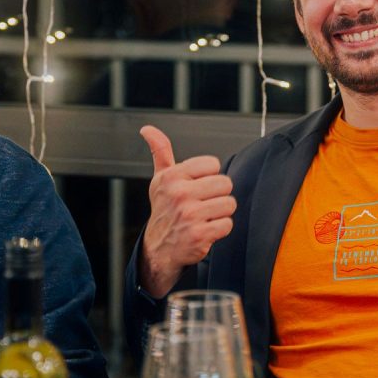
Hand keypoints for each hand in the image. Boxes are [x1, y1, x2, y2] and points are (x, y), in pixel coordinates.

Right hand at [138, 125, 235, 298]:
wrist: (159, 247)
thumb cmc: (164, 209)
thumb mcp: (160, 179)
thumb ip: (160, 152)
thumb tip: (147, 130)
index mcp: (172, 176)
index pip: (213, 164)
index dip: (209, 176)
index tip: (198, 186)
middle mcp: (179, 194)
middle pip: (225, 183)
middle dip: (218, 194)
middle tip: (204, 203)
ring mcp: (189, 215)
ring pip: (229, 204)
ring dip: (220, 212)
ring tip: (204, 216)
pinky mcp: (199, 235)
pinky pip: (227, 224)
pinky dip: (220, 229)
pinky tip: (206, 229)